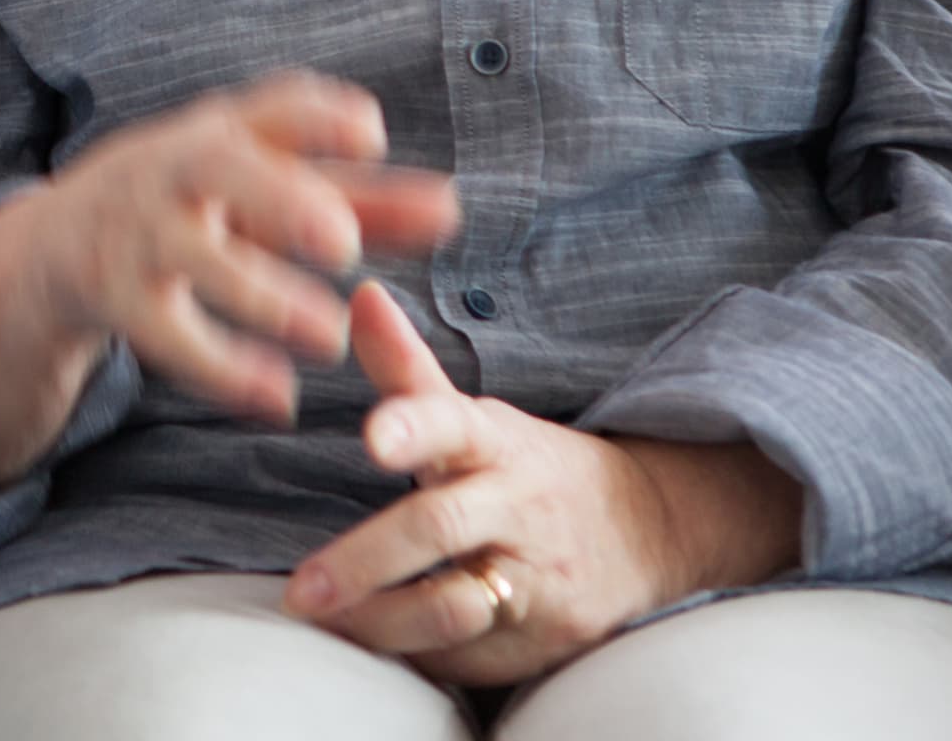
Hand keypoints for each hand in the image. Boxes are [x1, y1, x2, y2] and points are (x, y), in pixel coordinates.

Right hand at [27, 73, 461, 424]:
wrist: (56, 242)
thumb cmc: (200, 206)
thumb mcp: (270, 190)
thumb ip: (364, 200)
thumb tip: (454, 210)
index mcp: (223, 132)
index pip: (273, 108)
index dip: (320, 118)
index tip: (370, 133)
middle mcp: (175, 171)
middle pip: (219, 167)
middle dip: (277, 198)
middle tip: (343, 241)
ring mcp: (140, 233)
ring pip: (194, 258)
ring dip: (261, 296)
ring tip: (329, 337)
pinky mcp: (116, 298)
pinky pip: (166, 334)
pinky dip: (220, 368)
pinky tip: (278, 399)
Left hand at [282, 279, 802, 681]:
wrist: (650, 531)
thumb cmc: (529, 469)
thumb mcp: (477, 417)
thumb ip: (407, 368)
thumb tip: (360, 293)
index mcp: (494, 441)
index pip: (452, 422)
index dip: (413, 426)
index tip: (374, 436)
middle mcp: (516, 506)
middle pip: (439, 528)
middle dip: (366, 560)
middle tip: (302, 589)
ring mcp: (534, 578)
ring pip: (453, 606)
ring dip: (383, 619)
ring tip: (325, 620)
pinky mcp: (542, 639)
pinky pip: (468, 658)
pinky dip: (417, 654)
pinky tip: (375, 644)